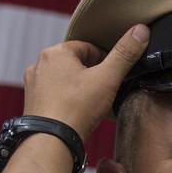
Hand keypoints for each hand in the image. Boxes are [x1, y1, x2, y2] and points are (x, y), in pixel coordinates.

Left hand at [23, 25, 149, 140]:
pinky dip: (65, 99)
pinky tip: (76, 111)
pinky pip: (54, 94)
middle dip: (90, 73)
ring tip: (90, 102)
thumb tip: (140, 31)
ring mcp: (33, 84)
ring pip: (63, 78)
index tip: (113, 74)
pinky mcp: (32, 102)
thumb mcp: (107, 78)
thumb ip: (125, 54)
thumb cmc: (76, 109)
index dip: (105, 59)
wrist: (51, 141)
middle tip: (104, 89)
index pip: (87, 47)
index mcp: (56, 52)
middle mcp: (40, 64)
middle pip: (74, 62)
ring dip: (77, 86)